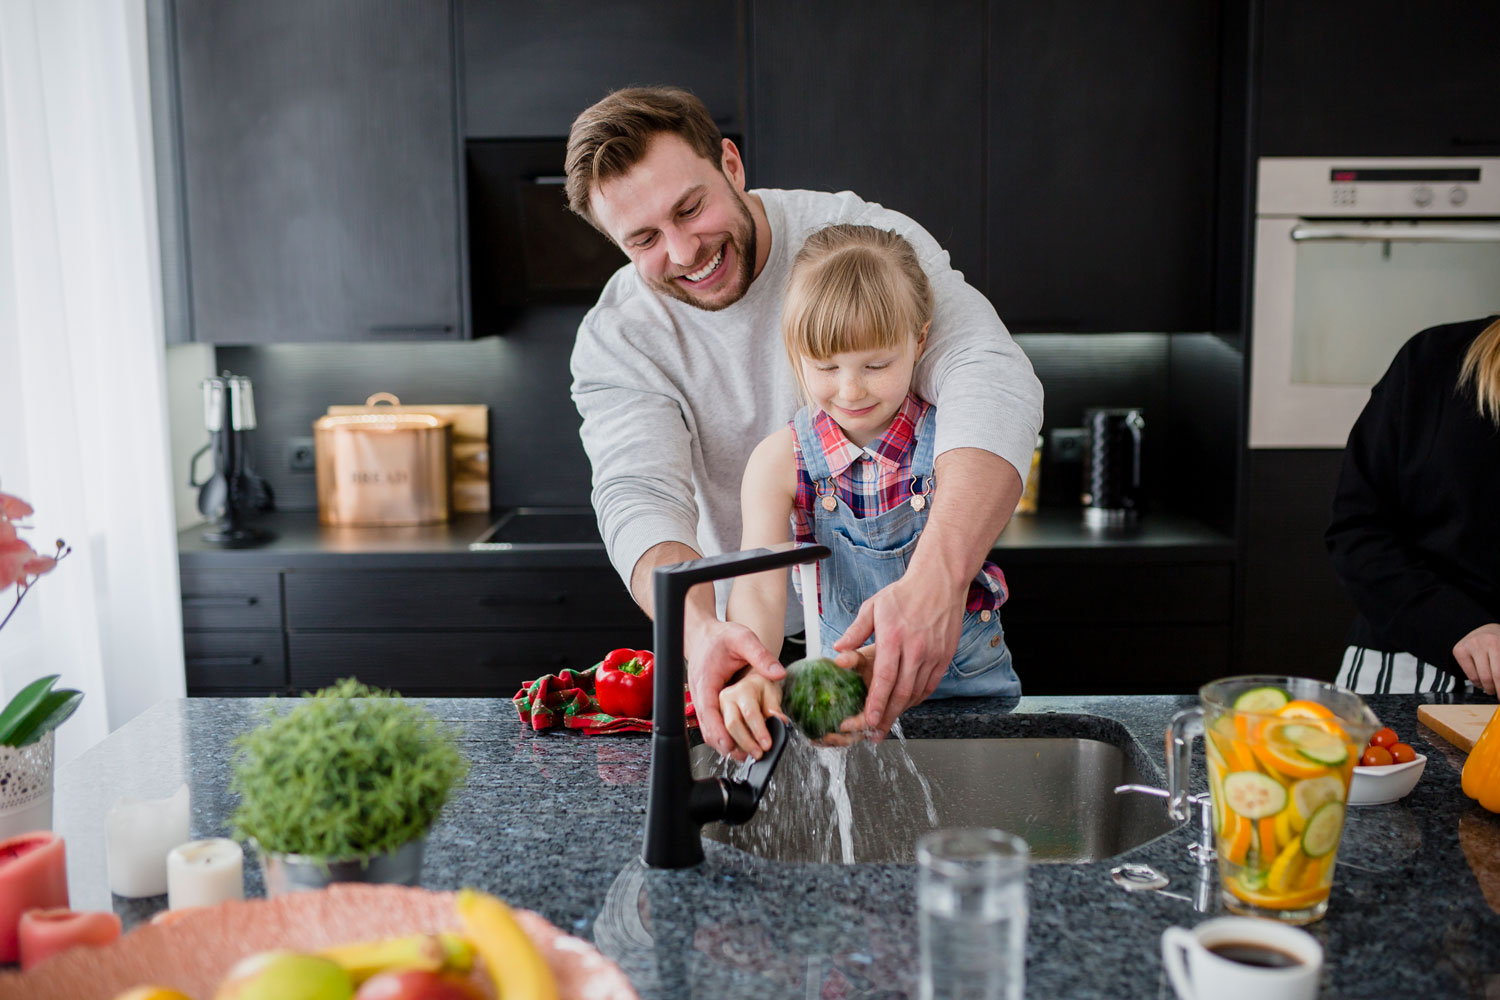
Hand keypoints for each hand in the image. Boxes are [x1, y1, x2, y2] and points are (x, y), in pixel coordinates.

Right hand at [687, 617, 784, 756]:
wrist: (704, 634)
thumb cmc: (721, 637)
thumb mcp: (743, 639)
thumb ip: (761, 656)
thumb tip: (778, 673)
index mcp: (706, 681)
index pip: (709, 713)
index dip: (719, 732)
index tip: (731, 746)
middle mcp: (700, 694)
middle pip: (708, 728)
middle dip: (727, 744)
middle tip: (749, 755)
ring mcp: (701, 700)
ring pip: (709, 730)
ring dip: (726, 743)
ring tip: (748, 754)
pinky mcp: (706, 703)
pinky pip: (713, 724)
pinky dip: (724, 735)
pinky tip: (741, 742)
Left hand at [832, 569, 963, 737]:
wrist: (940, 581)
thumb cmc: (905, 592)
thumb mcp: (874, 606)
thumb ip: (855, 630)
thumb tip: (838, 648)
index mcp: (894, 638)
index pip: (884, 678)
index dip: (876, 703)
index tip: (869, 720)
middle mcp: (916, 649)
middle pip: (901, 692)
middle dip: (887, 716)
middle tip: (876, 732)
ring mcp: (933, 654)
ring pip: (917, 692)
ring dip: (902, 710)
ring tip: (888, 723)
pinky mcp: (944, 657)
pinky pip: (930, 685)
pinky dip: (918, 698)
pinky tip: (907, 703)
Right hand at [1454, 623, 1499, 695]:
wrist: (1482, 627)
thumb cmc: (1498, 642)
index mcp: (1495, 643)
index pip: (1499, 674)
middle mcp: (1480, 643)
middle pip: (1489, 677)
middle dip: (1496, 690)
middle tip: (1499, 694)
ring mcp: (1468, 647)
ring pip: (1479, 678)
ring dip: (1487, 687)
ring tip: (1492, 687)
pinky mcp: (1458, 651)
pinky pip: (1469, 675)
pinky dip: (1477, 683)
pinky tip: (1482, 682)